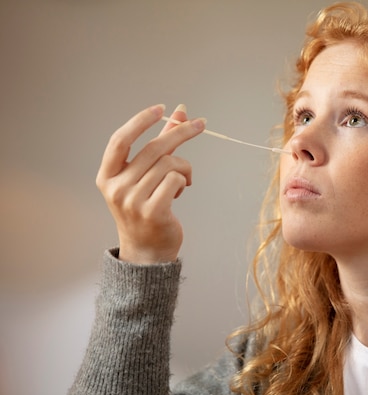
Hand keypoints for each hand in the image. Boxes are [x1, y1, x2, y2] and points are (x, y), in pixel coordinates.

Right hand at [96, 104, 205, 263]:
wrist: (146, 252)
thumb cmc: (146, 209)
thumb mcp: (145, 176)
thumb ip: (160, 145)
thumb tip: (178, 112)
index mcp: (107, 176)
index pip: (120, 139)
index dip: (140, 121)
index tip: (162, 109)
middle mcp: (116, 187)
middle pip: (153, 148)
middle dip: (181, 132)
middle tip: (201, 124)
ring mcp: (133, 201)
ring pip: (169, 164)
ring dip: (184, 168)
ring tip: (184, 180)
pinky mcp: (153, 211)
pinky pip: (176, 180)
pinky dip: (184, 180)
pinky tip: (180, 191)